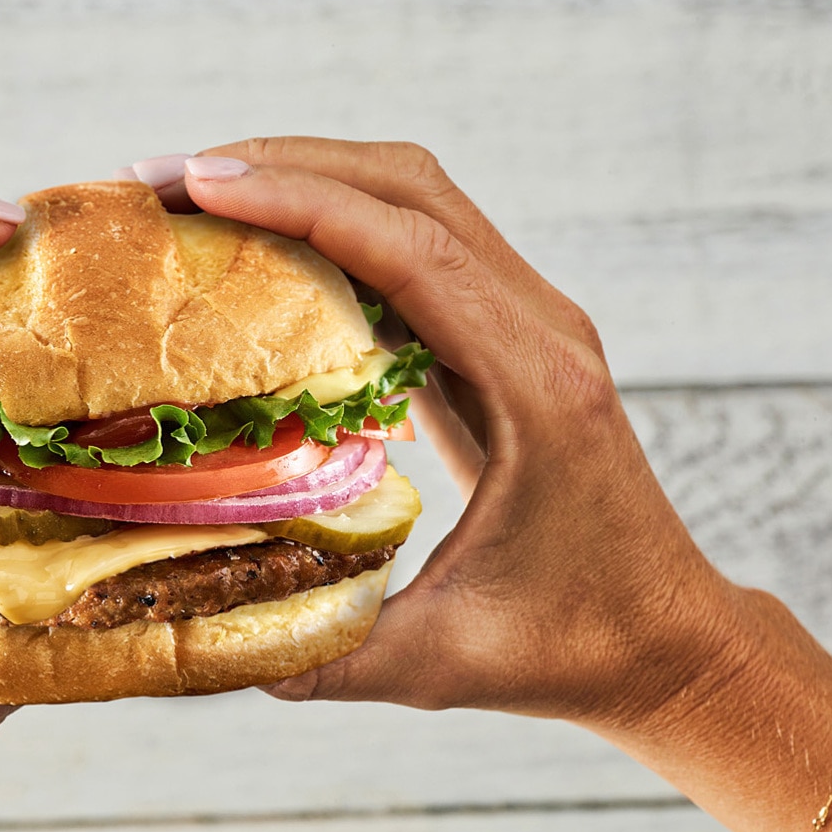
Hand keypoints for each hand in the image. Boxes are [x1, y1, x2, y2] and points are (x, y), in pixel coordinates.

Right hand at [129, 138, 831, 831]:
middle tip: (166, 178)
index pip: (413, 251)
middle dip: (282, 165)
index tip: (202, 185)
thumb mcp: (443, 666)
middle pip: (409, 189)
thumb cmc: (570, 646)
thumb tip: (198, 640)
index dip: (301, 204)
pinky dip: (331, 224)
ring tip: (196, 193)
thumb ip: (325, 660)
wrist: (665, 635)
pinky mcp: (504, 333)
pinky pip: (415, 244)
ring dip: (305, 179)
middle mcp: (542, 329)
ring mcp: (529, 321)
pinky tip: (259, 248)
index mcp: (537, 387)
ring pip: (413, 199)